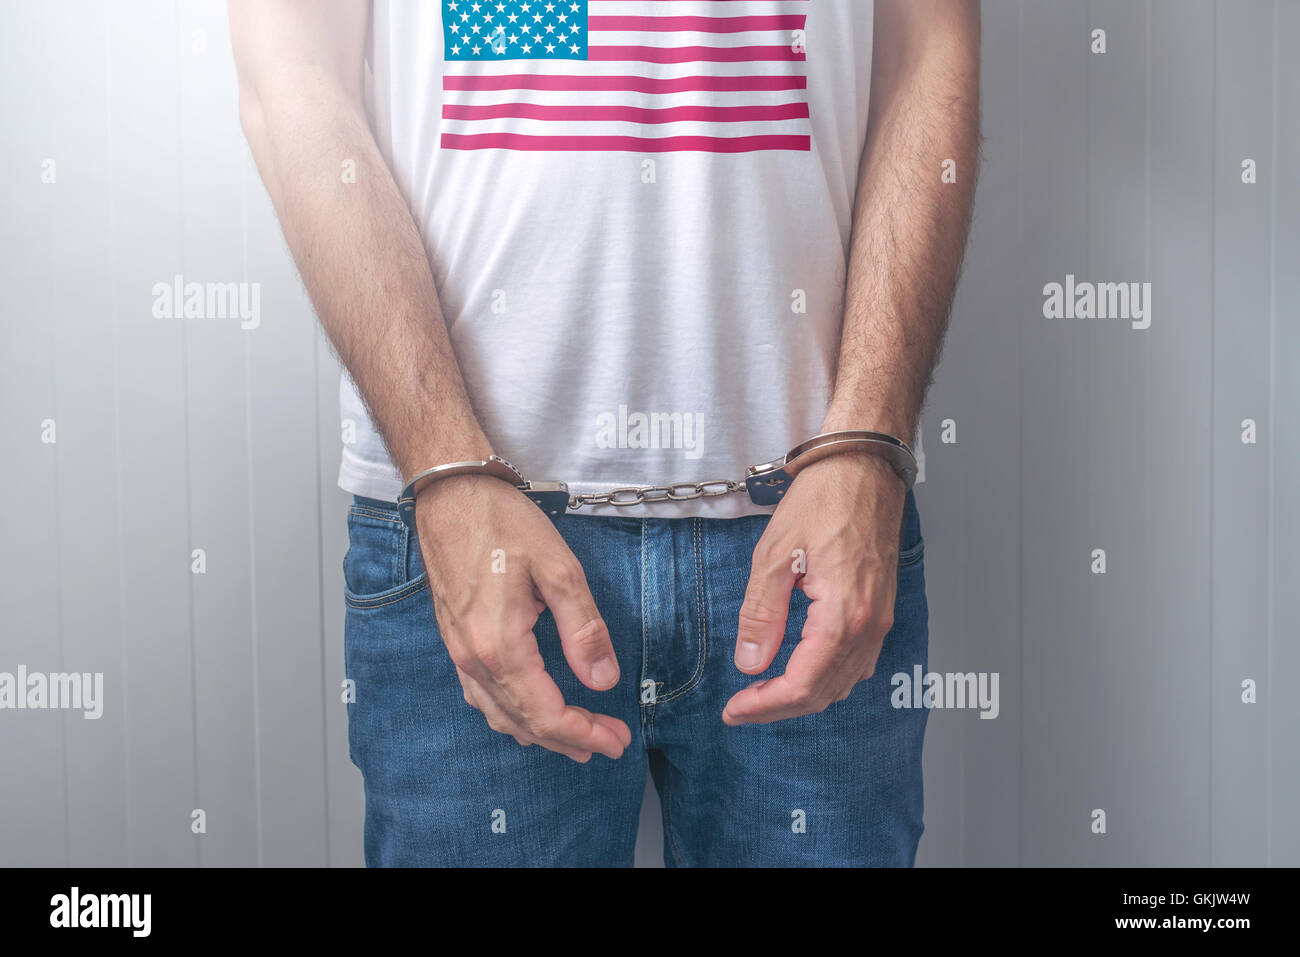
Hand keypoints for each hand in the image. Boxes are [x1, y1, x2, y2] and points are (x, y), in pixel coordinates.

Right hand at [415, 475, 631, 760]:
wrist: (448, 494)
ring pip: (499, 715)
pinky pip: (481, 696)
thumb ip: (583, 629)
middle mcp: (474, 658)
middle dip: (570, 740)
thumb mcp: (559, 569)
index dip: (585, 733)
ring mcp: (459, 652)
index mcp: (500, 646)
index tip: (617, 739)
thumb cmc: (502, 522)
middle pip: (523, 723)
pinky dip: (510, 715)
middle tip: (609, 742)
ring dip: (539, 734)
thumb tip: (603, 680)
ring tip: (576, 740)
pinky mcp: (455, 640)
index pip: (547, 713)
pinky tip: (527, 713)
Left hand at [723, 453, 906, 724]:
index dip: (765, 706)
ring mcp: (879, 618)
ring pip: (843, 682)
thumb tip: (750, 662)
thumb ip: (761, 614)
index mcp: (843, 615)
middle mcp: (869, 625)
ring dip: (803, 695)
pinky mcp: (880, 608)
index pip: (802, 685)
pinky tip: (799, 668)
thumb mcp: (774, 554)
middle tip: (741, 707)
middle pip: (823, 692)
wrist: (864, 466)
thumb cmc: (824, 497)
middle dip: (779, 707)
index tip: (734, 710)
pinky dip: (826, 677)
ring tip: (763, 693)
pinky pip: (857, 662)